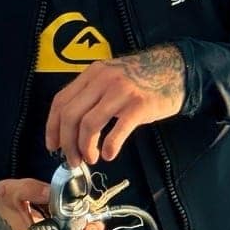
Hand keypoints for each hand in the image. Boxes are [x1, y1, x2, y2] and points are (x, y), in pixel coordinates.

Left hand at [45, 44, 185, 167]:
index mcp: (91, 74)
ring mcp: (120, 92)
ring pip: (89, 123)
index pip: (60, 101)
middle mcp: (102, 80)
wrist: (176, 69)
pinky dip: (109, 146)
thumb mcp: (110, 79)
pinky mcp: (140, 105)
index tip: (53, 146)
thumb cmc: (141, 79)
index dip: (52, 126)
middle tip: (73, 160)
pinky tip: (109, 154)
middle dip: (67, 142)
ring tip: (90, 159)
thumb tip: (71, 129)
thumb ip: (91, 96)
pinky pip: (118, 129)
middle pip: (70, 115)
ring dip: (85, 147)